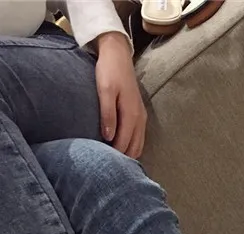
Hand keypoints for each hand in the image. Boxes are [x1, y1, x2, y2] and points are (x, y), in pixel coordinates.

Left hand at [95, 31, 146, 157]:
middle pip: (133, 150)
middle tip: (107, 169)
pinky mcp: (139, 115)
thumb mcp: (104, 90)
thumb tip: (109, 138)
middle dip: (122, 161)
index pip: (124, 145)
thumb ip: (107, 114)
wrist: (117, 54)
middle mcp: (139, 119)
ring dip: (127, 156)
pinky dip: (131, 148)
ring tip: (113, 163)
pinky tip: (120, 151)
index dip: (114, 158)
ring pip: (137, 146)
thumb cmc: (108, 70)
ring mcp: (141, 117)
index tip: (102, 167)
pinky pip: (138, 139)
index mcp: (131, 115)